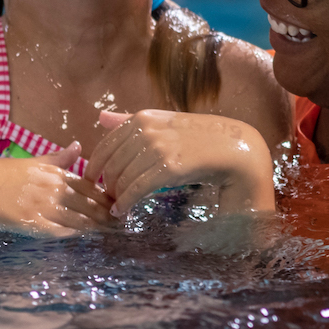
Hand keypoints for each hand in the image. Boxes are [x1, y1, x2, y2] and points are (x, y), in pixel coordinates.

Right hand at [0, 144, 113, 237]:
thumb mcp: (27, 161)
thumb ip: (56, 157)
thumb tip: (79, 146)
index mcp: (50, 169)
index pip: (89, 183)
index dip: (107, 195)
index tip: (121, 203)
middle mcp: (49, 185)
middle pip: (88, 202)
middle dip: (108, 214)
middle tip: (124, 223)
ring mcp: (40, 204)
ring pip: (78, 218)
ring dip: (96, 227)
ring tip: (112, 234)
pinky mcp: (29, 222)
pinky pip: (59, 230)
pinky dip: (75, 233)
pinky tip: (85, 237)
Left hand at [87, 110, 274, 218]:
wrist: (236, 150)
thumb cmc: (200, 138)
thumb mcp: (164, 123)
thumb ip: (130, 120)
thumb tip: (100, 118)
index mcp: (144, 117)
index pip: (106, 143)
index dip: (95, 164)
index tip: (91, 179)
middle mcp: (148, 130)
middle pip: (112, 163)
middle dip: (105, 183)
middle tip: (105, 198)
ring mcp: (158, 148)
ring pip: (122, 177)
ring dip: (115, 196)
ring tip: (115, 206)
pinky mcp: (169, 168)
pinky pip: (137, 188)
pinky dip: (125, 202)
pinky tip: (121, 211)